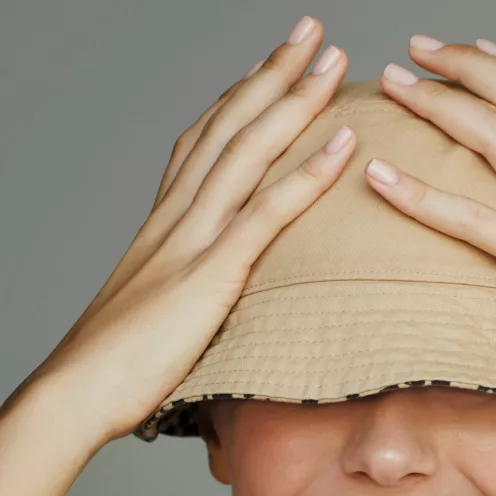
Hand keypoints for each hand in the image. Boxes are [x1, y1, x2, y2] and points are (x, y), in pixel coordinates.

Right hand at [18, 16, 354, 446]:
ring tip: (331, 61)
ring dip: (294, 101)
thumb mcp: (157, 311)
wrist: (81, 390)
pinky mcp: (211, 275)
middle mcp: (177, 217)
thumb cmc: (117, 363)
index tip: (268, 65)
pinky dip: (308, 174)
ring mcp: (193, 240)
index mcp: (164, 222)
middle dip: (272, 74)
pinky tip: (343, 143)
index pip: (203, 142)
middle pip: (229, 127)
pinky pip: (267, 214)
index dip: (237, 97)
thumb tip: (213, 297)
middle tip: (310, 33)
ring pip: (248, 152)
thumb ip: (187, 288)